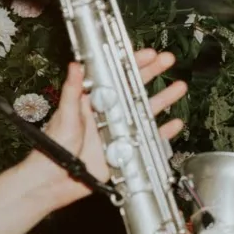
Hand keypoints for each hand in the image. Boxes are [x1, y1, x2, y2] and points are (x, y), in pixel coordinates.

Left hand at [28, 49, 187, 207]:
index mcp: (96, 101)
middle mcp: (111, 113)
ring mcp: (121, 130)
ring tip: (179, 87)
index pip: (118, 77)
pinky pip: (150, 139)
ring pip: (146, 111)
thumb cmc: (55, 146)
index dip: (133, 64)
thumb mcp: (65, 115)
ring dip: (163, 99)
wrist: (55, 179)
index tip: (148, 54)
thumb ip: (72, 91)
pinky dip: (163, 132)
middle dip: (153, 73)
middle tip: (167, 61)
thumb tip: (75, 66)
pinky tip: (175, 124)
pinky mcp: (127, 148)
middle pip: (136, 89)